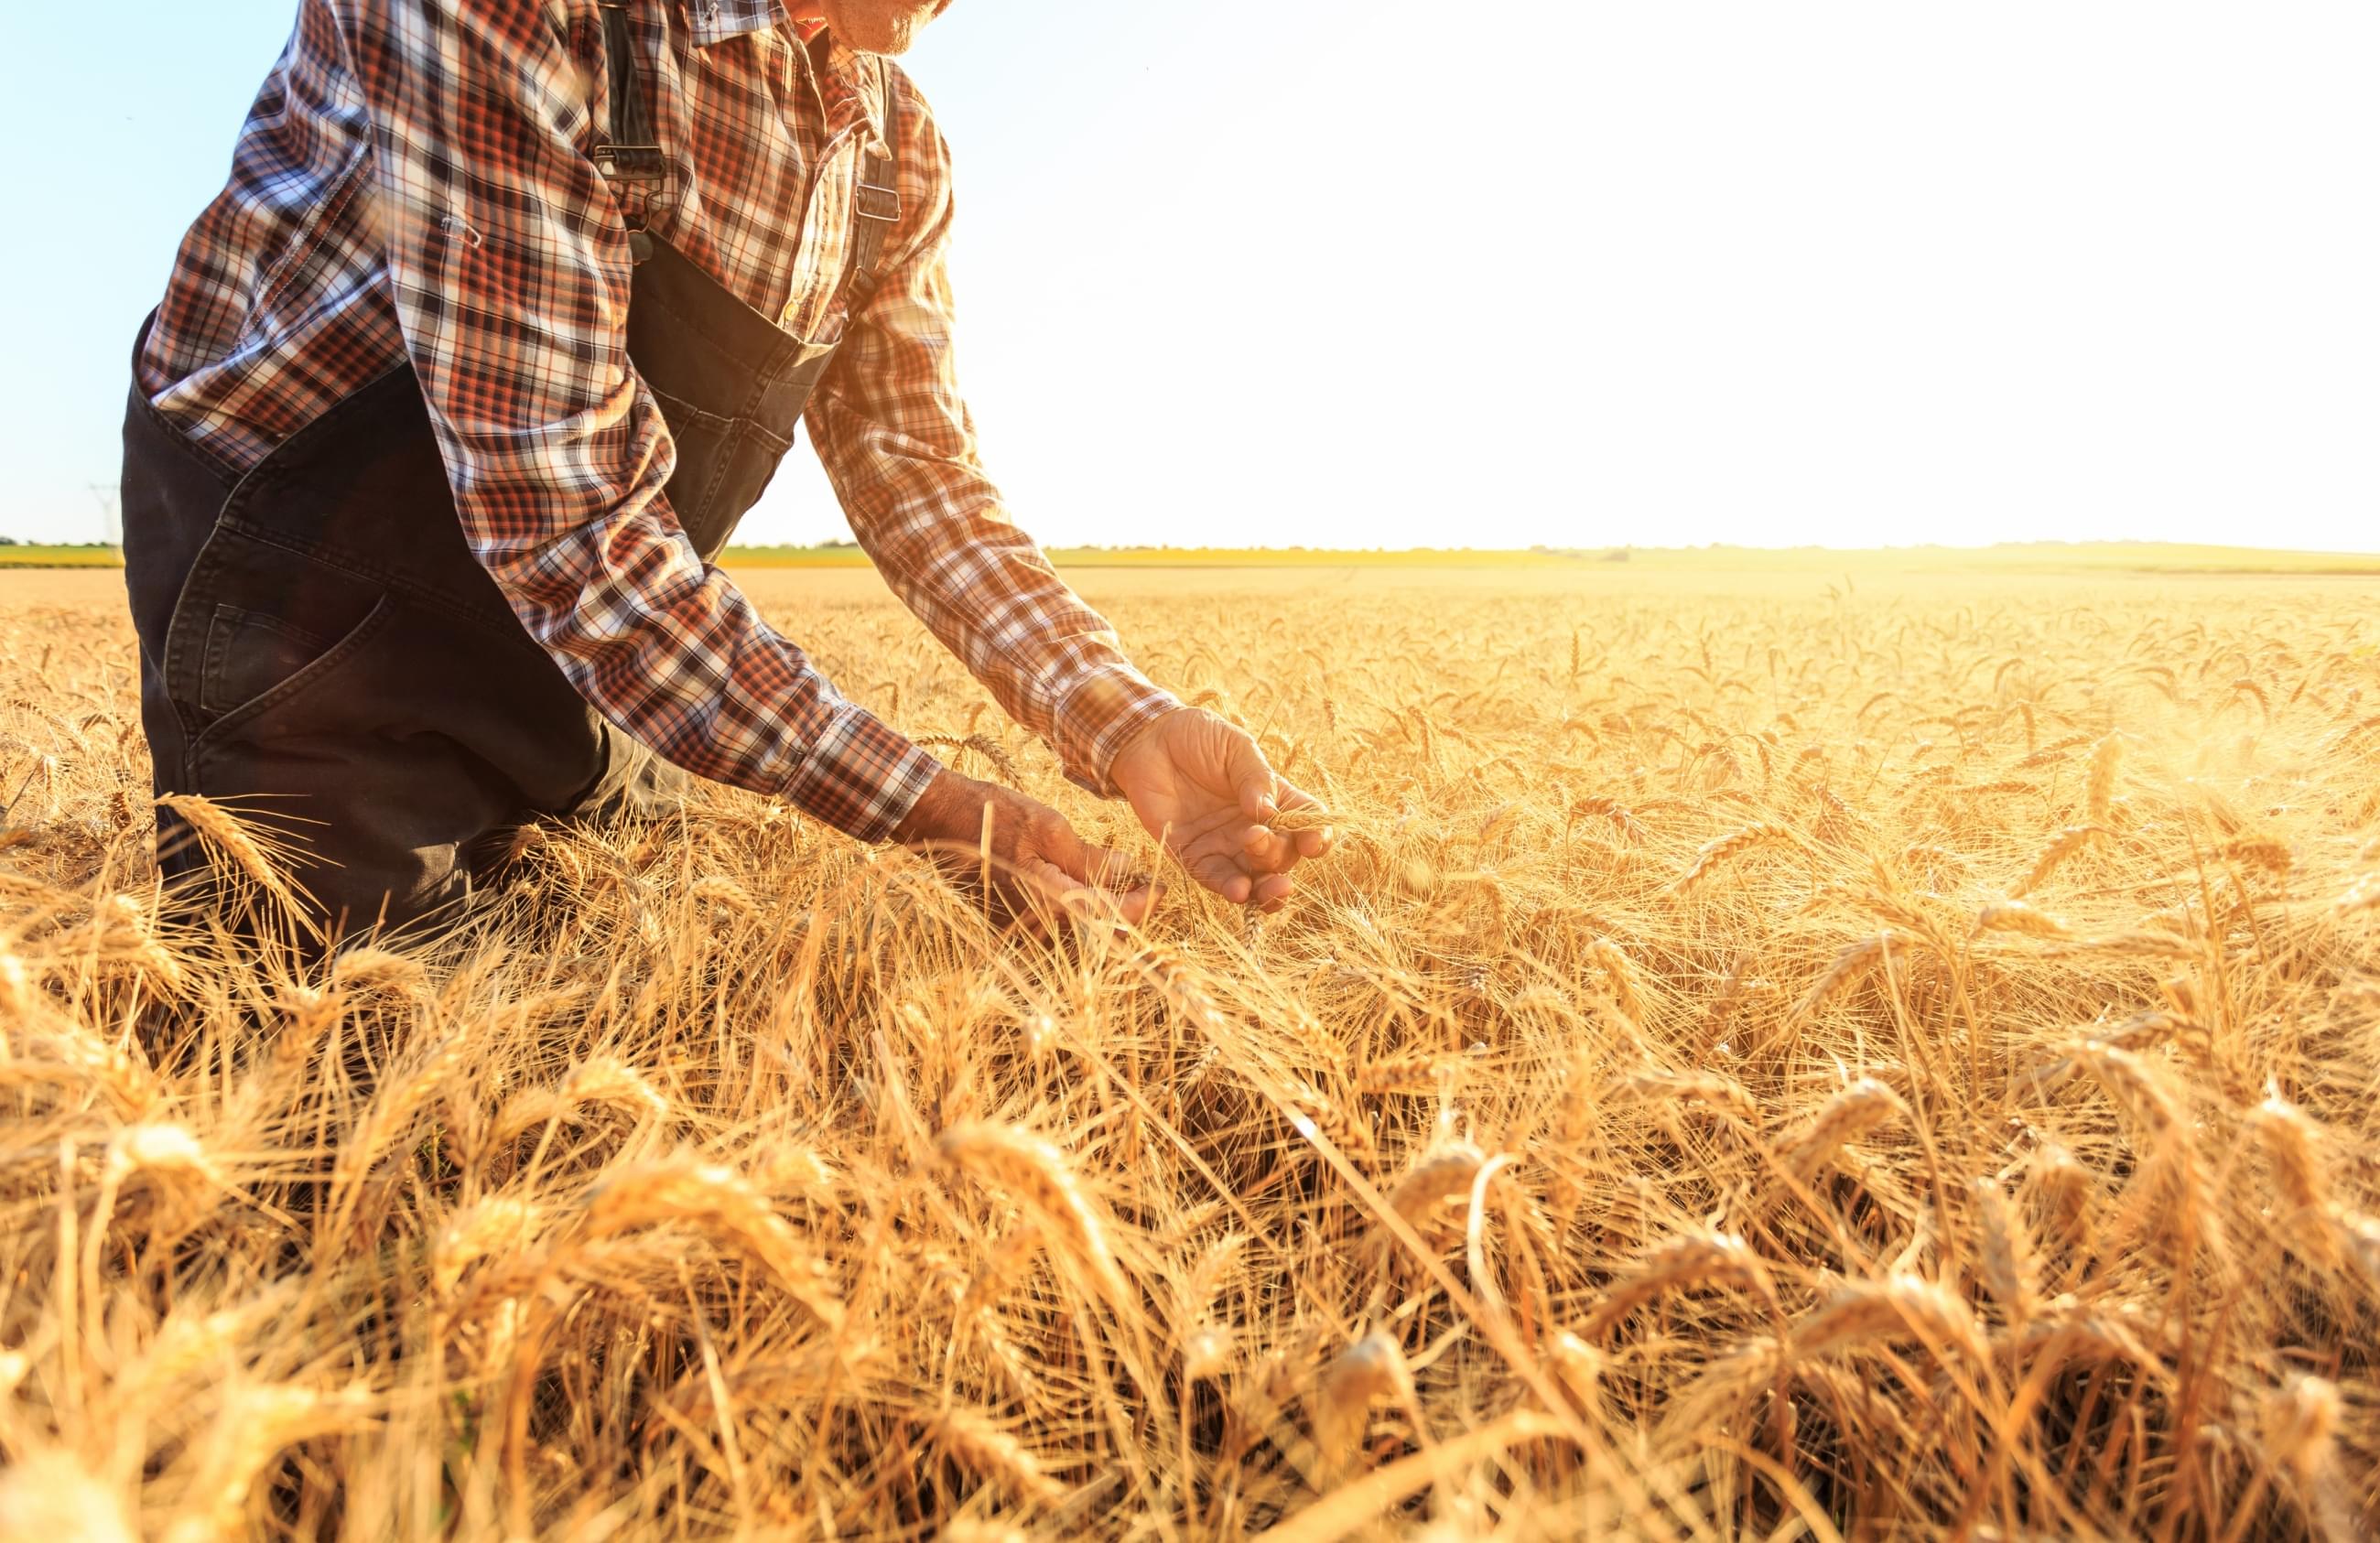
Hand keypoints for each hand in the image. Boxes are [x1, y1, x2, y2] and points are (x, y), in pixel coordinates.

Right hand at [891, 769, 1155, 932]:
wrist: (935, 819)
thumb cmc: (992, 816)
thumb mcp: (1049, 827)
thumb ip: (1091, 858)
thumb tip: (1128, 870)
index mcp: (1049, 902)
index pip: (1110, 917)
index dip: (1141, 905)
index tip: (1160, 887)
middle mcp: (1035, 925)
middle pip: (1095, 930)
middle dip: (1125, 909)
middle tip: (1144, 884)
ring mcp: (1019, 927)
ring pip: (1075, 927)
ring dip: (1101, 908)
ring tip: (1120, 880)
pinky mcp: (1009, 921)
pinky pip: (1052, 921)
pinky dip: (1074, 905)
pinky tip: (1085, 882)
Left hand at [1109, 707, 1333, 911]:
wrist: (1148, 740)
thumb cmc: (1198, 737)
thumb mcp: (1235, 747)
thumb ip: (1255, 778)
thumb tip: (1268, 813)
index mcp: (1275, 799)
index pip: (1307, 824)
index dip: (1317, 837)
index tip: (1311, 842)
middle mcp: (1254, 827)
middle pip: (1282, 856)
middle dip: (1278, 856)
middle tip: (1256, 837)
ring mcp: (1225, 845)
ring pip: (1255, 879)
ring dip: (1265, 888)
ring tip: (1267, 888)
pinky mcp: (1193, 856)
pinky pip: (1216, 880)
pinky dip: (1230, 889)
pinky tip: (1239, 891)